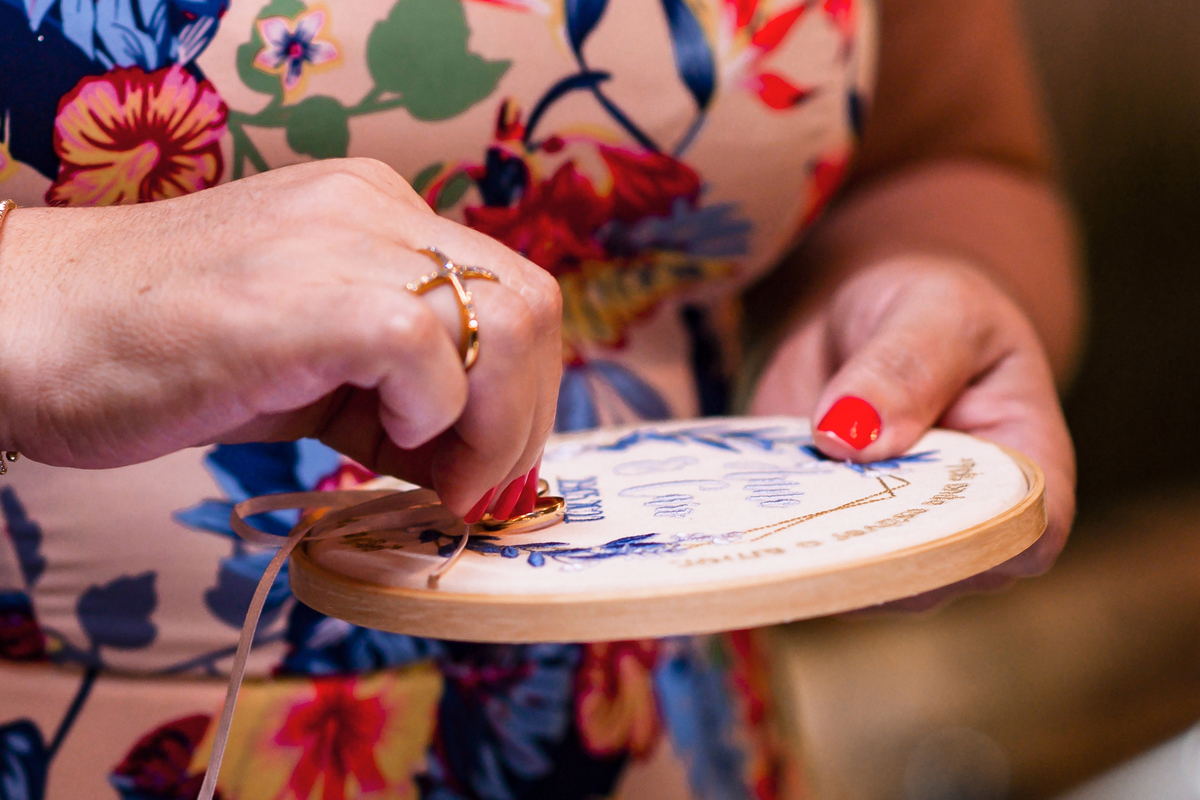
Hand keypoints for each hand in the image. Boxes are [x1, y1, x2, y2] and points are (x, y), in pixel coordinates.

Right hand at [0, 159, 561, 518]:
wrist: (27, 326)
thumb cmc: (154, 351)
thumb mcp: (306, 358)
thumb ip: (391, 385)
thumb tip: (472, 451)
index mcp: (377, 213)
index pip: (508, 293)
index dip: (520, 390)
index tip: (482, 462)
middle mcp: (374, 208)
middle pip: (532, 305)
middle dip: (526, 415)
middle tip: (474, 484)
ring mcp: (346, 240)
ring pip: (508, 324)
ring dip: (493, 428)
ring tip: (431, 480)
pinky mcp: (314, 296)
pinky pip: (430, 356)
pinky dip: (430, 424)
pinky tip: (369, 449)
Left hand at [750, 257, 1074, 608]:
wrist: (860, 321)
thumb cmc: (927, 311)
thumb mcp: (931, 310)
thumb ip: (904, 366)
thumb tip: (850, 436)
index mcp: (1024, 469)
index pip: (1028, 535)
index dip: (979, 538)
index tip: (906, 501)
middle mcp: (964, 528)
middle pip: (930, 574)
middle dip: (869, 542)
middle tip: (809, 490)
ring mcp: (892, 544)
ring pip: (856, 579)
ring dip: (811, 542)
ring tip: (766, 491)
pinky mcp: (827, 537)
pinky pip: (801, 557)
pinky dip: (771, 531)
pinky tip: (738, 498)